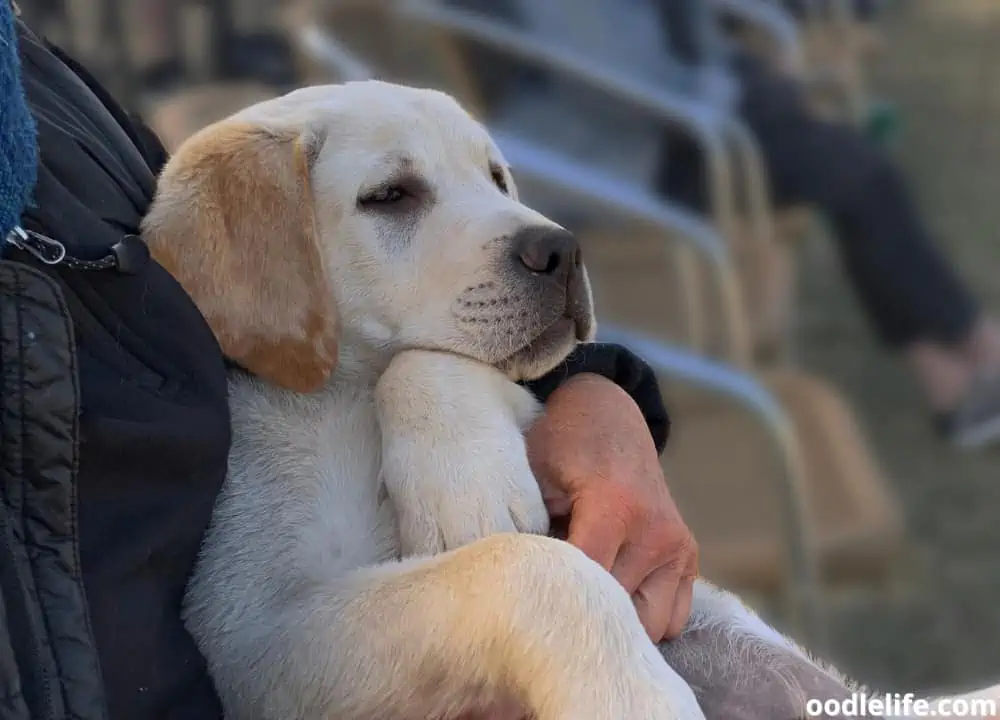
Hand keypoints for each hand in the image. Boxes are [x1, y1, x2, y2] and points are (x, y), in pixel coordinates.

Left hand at [525, 373, 697, 641]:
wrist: (609, 417)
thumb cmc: (561, 444)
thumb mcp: (534, 474)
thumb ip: (529, 527)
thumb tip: (515, 585)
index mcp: (615, 507)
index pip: (585, 584)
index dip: (553, 601)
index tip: (527, 609)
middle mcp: (656, 532)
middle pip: (618, 612)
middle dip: (582, 617)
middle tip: (549, 612)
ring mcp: (677, 548)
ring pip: (652, 626)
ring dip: (617, 623)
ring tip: (583, 605)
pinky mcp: (688, 557)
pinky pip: (672, 618)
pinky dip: (644, 620)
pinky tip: (612, 601)